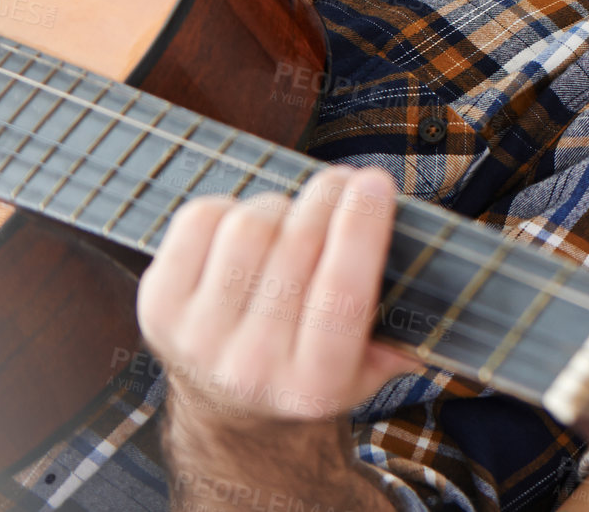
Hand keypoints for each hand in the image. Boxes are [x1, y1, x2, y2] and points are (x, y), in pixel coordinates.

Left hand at [137, 164, 417, 428]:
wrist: (234, 407)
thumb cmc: (314, 365)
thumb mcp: (373, 363)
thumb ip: (407, 323)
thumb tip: (431, 263)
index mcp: (315, 385)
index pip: (342, 293)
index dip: (362, 227)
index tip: (376, 181)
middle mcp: (252, 368)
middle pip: (297, 246)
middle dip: (330, 196)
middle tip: (345, 183)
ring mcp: (197, 338)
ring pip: (250, 223)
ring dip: (281, 205)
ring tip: (293, 219)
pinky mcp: (157, 306)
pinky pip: (201, 218)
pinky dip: (230, 207)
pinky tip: (247, 231)